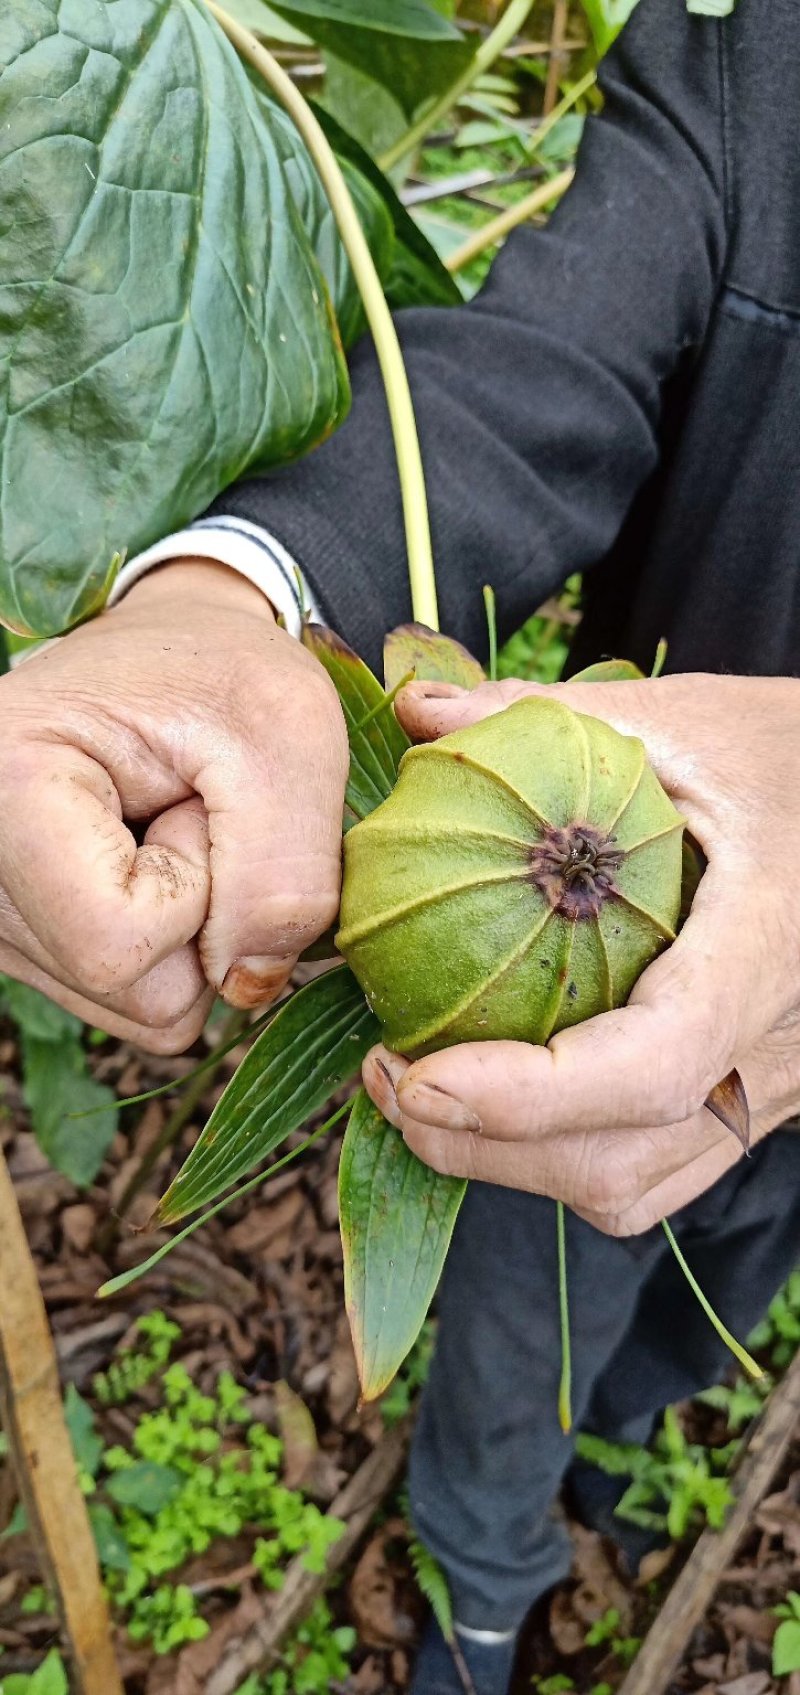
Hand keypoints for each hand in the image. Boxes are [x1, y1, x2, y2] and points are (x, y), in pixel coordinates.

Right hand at [0, 562, 347, 1050]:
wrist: (172, 649)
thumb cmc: (223, 672)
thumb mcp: (287, 736)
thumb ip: (287, 874)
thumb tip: (248, 987)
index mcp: (6, 789)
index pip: (115, 947)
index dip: (196, 892)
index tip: (194, 799)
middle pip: (127, 989)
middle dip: (200, 914)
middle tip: (187, 809)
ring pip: (135, 1004)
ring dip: (188, 930)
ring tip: (166, 826)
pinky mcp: (27, 938)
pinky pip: (132, 999)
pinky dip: (170, 944)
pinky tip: (151, 860)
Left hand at [363, 673, 799, 1234]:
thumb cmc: (792, 757)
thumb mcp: (683, 719)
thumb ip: (548, 715)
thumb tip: (415, 712)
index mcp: (765, 949)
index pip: (656, 1062)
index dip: (532, 1094)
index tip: (417, 1077)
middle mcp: (773, 1047)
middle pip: (621, 1158)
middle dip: (482, 1144)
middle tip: (383, 1074)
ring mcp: (763, 1089)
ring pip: (631, 1184)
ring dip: (508, 1162)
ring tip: (418, 1090)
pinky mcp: (745, 1102)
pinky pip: (650, 1171)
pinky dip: (558, 1156)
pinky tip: (495, 1093)